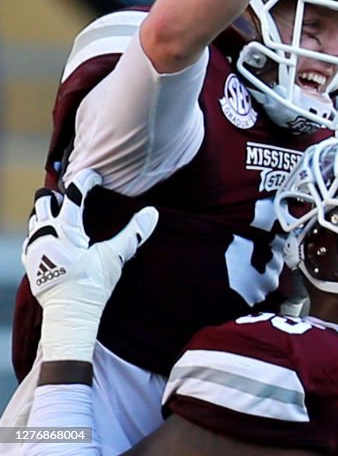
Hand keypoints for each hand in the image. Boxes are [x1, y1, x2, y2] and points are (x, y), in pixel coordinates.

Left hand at [24, 170, 157, 361]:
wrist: (69, 316)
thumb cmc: (91, 286)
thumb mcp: (114, 258)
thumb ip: (132, 234)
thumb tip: (152, 213)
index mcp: (64, 231)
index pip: (72, 195)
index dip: (85, 180)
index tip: (96, 176)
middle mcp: (44, 235)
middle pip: (44, 201)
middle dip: (57, 194)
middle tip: (72, 193)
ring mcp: (34, 249)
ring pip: (34, 218)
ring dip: (48, 212)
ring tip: (62, 211)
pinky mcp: (31, 262)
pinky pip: (30, 238)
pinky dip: (40, 231)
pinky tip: (50, 236)